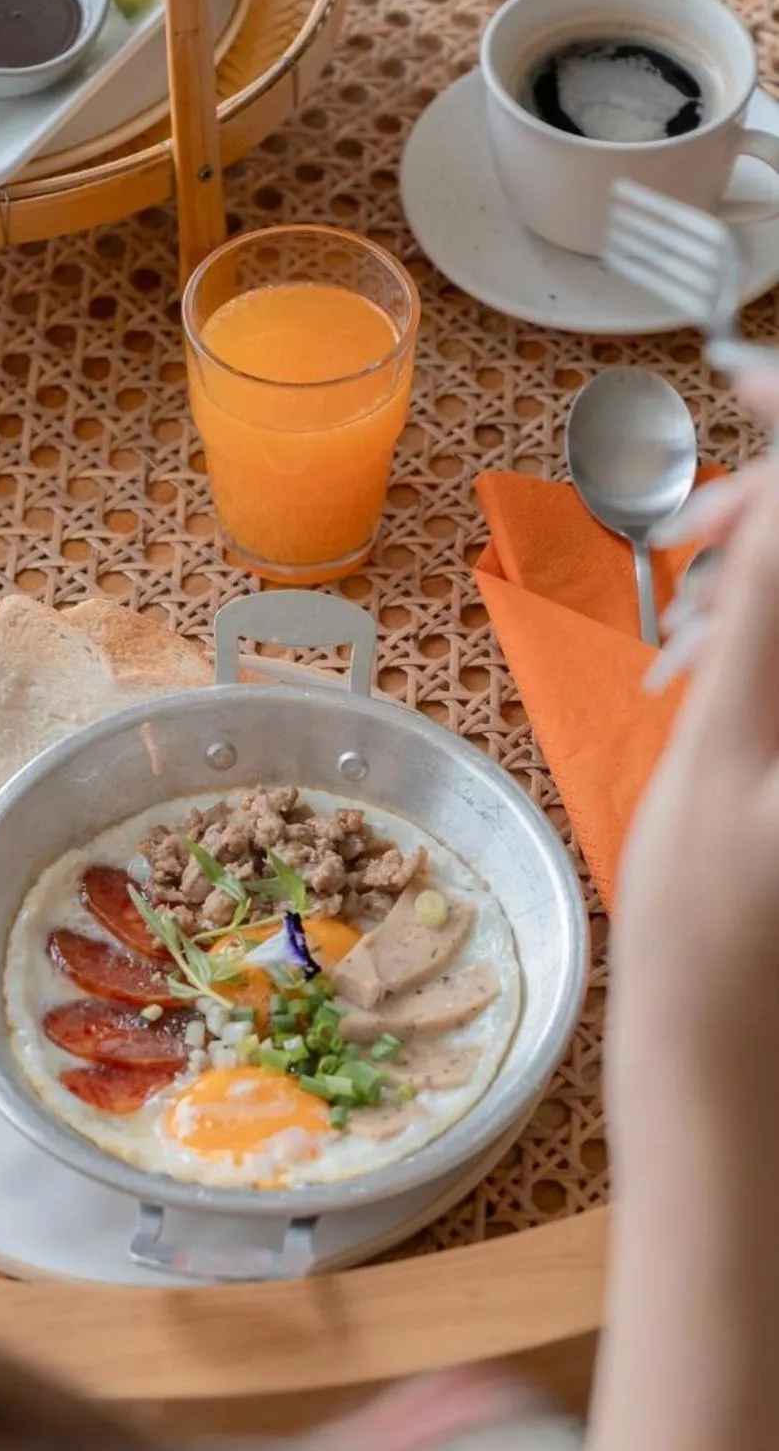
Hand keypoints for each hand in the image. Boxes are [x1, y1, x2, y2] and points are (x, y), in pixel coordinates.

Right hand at [612, 423, 778, 1136]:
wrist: (724, 1070)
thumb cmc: (709, 942)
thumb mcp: (724, 757)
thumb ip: (770, 615)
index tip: (739, 380)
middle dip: (770, 516)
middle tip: (685, 535)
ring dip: (757, 581)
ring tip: (680, 631)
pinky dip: (761, 639)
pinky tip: (701, 667)